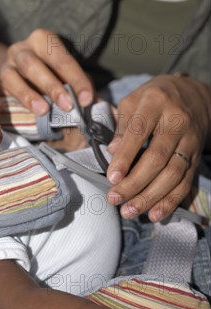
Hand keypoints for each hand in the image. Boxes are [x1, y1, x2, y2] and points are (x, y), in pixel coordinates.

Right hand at [0, 28, 93, 115]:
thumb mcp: (67, 74)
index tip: (86, 100)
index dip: (76, 79)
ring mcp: (4, 65)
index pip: (61, 59)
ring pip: (10, 76)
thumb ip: (79, 87)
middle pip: (32, 64)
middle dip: (51, 86)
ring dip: (27, 94)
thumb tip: (97, 107)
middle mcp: (20, 49)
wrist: (24, 72)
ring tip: (42, 111)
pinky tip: (0, 108)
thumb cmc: (53, 73)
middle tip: (67, 106)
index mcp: (42, 40)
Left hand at [106, 75, 210, 221]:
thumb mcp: (133, 100)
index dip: (125, 156)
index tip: (111, 177)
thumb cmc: (154, 98)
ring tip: (129, 210)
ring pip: (173, 173)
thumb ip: (122, 125)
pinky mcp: (196, 156)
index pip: (139, 131)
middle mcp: (176, 121)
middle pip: (157, 157)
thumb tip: (111, 151)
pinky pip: (186, 182)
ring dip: (150, 196)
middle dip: (134, 182)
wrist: (193, 95)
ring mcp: (190, 140)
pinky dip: (170, 201)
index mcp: (155, 102)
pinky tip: (154, 214)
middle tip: (114, 198)